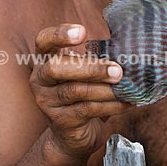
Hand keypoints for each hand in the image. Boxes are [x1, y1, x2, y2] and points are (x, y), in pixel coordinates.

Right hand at [30, 23, 131, 158]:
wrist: (71, 133)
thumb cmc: (81, 88)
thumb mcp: (82, 68)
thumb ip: (95, 55)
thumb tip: (126, 47)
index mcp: (45, 58)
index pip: (43, 40)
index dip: (60, 34)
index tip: (83, 32)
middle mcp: (40, 78)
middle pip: (56, 68)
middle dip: (90, 68)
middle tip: (117, 70)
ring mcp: (47, 101)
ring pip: (75, 91)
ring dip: (105, 88)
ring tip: (126, 86)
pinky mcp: (60, 121)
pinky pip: (86, 110)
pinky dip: (110, 105)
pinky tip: (126, 102)